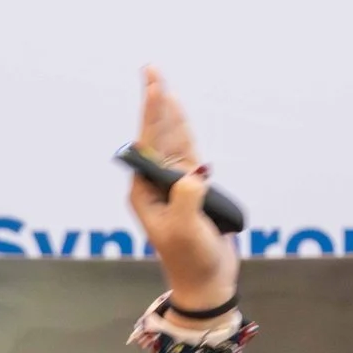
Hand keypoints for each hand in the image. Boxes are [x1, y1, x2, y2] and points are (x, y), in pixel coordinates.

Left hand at [126, 66, 238, 315]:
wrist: (207, 282)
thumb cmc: (191, 259)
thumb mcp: (186, 230)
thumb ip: (189, 197)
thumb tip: (197, 171)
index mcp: (145, 193)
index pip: (147, 144)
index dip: (151, 112)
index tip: (154, 86)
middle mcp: (156, 186)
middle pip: (156, 136)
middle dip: (155, 103)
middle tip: (151, 70)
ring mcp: (174, 186)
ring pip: (172, 141)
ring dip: (169, 113)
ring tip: (162, 84)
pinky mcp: (192, 190)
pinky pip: (188, 153)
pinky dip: (185, 132)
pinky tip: (180, 114)